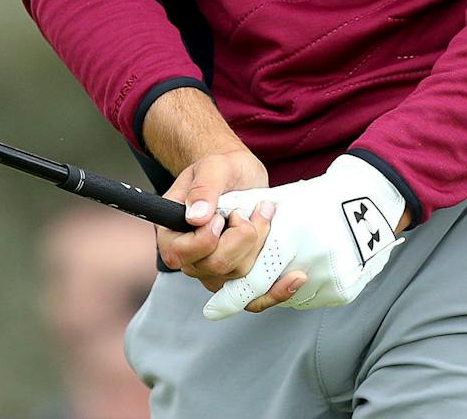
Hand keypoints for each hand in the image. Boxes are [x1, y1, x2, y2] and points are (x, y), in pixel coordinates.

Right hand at [158, 149, 308, 314]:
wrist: (241, 177)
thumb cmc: (222, 170)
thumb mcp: (213, 167)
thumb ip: (203, 189)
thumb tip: (196, 217)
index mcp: (171, 234)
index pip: (180, 254)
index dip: (205, 239)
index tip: (221, 216)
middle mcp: (190, 259)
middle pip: (216, 266)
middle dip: (243, 237)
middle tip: (250, 211)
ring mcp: (215, 273)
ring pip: (241, 276)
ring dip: (261, 245)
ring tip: (265, 216)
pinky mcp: (240, 279)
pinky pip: (255, 299)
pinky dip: (277, 290)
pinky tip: (295, 277)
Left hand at [202, 155, 405, 318]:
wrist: (367, 201)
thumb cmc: (314, 199)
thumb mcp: (276, 201)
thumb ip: (243, 218)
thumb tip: (209, 232)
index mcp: (291, 238)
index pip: (252, 281)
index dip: (229, 299)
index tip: (211, 311)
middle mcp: (311, 264)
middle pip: (267, 293)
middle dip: (244, 295)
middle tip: (220, 306)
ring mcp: (329, 282)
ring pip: (286, 297)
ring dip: (273, 288)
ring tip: (277, 266)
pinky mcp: (342, 291)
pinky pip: (309, 298)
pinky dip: (295, 289)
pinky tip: (295, 271)